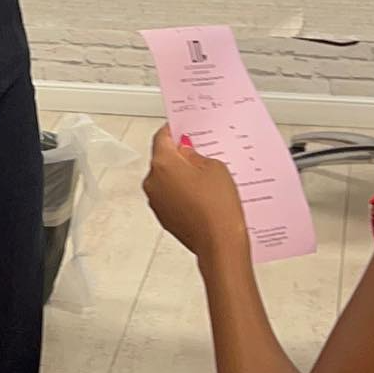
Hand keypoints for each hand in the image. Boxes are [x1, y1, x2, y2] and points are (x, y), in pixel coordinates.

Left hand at [143, 125, 249, 268]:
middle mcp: (153, 181)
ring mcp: (156, 201)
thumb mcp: (214, 167)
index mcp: (162, 163)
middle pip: (162, 158)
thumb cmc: (217, 208)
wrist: (220, 245)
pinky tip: (202, 196)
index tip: (182, 128)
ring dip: (180, 175)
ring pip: (166, 179)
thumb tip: (186, 151)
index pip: (162, 137)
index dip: (174, 130)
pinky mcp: (164, 217)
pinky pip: (170, 196)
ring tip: (206, 178)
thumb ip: (195, 154)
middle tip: (201, 153)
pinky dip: (182, 193)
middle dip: (179, 155)